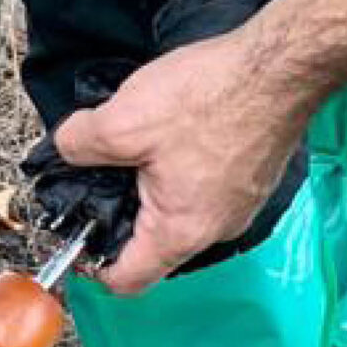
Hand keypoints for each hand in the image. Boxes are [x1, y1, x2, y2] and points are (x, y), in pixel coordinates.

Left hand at [52, 28, 312, 293]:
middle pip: (151, 245)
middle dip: (116, 216)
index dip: (92, 266)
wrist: (281, 66)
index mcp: (182, 230)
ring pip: (175, 212)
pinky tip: (163, 135)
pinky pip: (200, 188)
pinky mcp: (248, 176)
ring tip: (126, 150)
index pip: (129, 280)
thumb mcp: (121, 122)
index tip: (74, 238)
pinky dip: (174, 171)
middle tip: (91, 178)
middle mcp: (216, 227)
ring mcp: (237, 202)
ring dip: (146, 188)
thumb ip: (78, 145)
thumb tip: (66, 149)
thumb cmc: (211, 97)